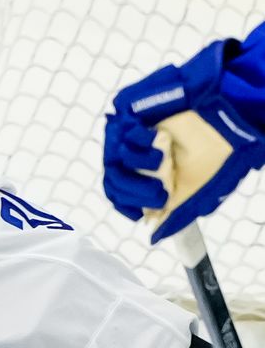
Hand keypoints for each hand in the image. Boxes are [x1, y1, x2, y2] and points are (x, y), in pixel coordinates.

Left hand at [103, 40, 264, 241]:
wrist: (234, 120)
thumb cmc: (219, 154)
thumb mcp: (200, 191)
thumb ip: (177, 213)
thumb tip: (154, 235)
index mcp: (149, 175)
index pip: (119, 194)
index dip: (128, 205)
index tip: (143, 211)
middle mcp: (136, 157)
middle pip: (113, 180)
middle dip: (135, 192)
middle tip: (160, 193)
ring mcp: (132, 134)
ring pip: (112, 159)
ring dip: (138, 164)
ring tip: (163, 159)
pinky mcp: (133, 113)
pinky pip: (120, 131)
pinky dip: (138, 140)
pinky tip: (158, 139)